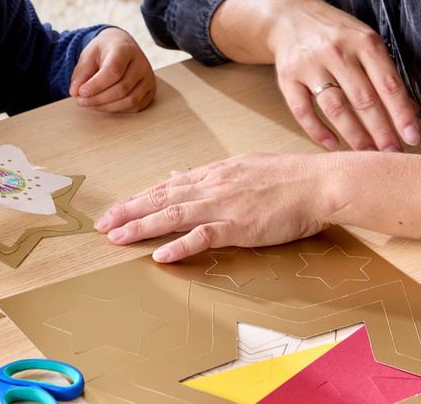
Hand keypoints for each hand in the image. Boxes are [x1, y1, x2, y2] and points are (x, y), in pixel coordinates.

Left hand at [70, 28, 155, 112]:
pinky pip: (135, 107)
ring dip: (106, 107)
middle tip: (80, 101)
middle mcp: (141, 63)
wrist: (122, 46)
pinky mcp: (150, 90)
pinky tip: (104, 105)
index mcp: (125, 50)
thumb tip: (75, 92)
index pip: (113, 71)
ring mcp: (148, 78)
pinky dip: (117, 109)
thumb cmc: (104, 51)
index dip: (96, 85)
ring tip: (89, 104)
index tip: (80, 92)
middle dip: (98, 99)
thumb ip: (81, 73)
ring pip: (130, 100)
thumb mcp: (88, 55)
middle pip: (122, 88)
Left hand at [95, 153, 330, 262]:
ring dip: (142, 227)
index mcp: (212, 173)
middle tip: (101, 225)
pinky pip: (203, 237)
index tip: (116, 209)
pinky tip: (160, 255)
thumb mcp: (242, 166)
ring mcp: (223, 206)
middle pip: (160, 199)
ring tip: (116, 238)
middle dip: (128, 212)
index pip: (166, 186)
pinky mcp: (239, 226)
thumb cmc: (287, 176)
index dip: (138, 198)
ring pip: (173, 215)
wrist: (318, 182)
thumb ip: (209, 173)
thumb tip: (179, 173)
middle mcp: (211, 186)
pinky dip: (180, 245)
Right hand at [267, 0, 419, 151]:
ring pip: (335, 107)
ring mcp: (309, 65)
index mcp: (363, 41)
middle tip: (393, 154)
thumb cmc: (336, 33)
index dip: (402, 114)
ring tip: (368, 153)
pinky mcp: (287, 77)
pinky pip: (302, 110)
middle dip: (381, 131)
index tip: (412, 137)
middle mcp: (336, 52)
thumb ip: (385, 73)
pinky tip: (332, 145)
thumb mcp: (365, 41)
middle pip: (363, 100)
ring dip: (354, 135)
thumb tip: (410, 110)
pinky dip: (317, 131)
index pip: (388, 84)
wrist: (289, 16)